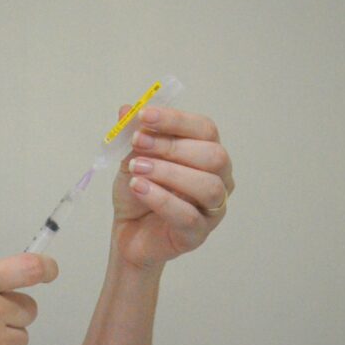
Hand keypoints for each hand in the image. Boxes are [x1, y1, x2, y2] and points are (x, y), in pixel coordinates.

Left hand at [111, 105, 233, 271]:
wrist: (128, 231)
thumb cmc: (139, 190)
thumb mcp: (131, 156)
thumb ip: (132, 135)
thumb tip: (126, 109)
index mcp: (206, 153)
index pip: (205, 129)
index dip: (176, 120)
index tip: (144, 116)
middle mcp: (219, 178)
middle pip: (214, 155)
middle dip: (173, 145)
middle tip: (138, 142)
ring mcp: (212, 209)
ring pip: (207, 185)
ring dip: (168, 172)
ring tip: (136, 168)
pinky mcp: (198, 234)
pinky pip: (188, 216)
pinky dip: (161, 198)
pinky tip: (138, 187)